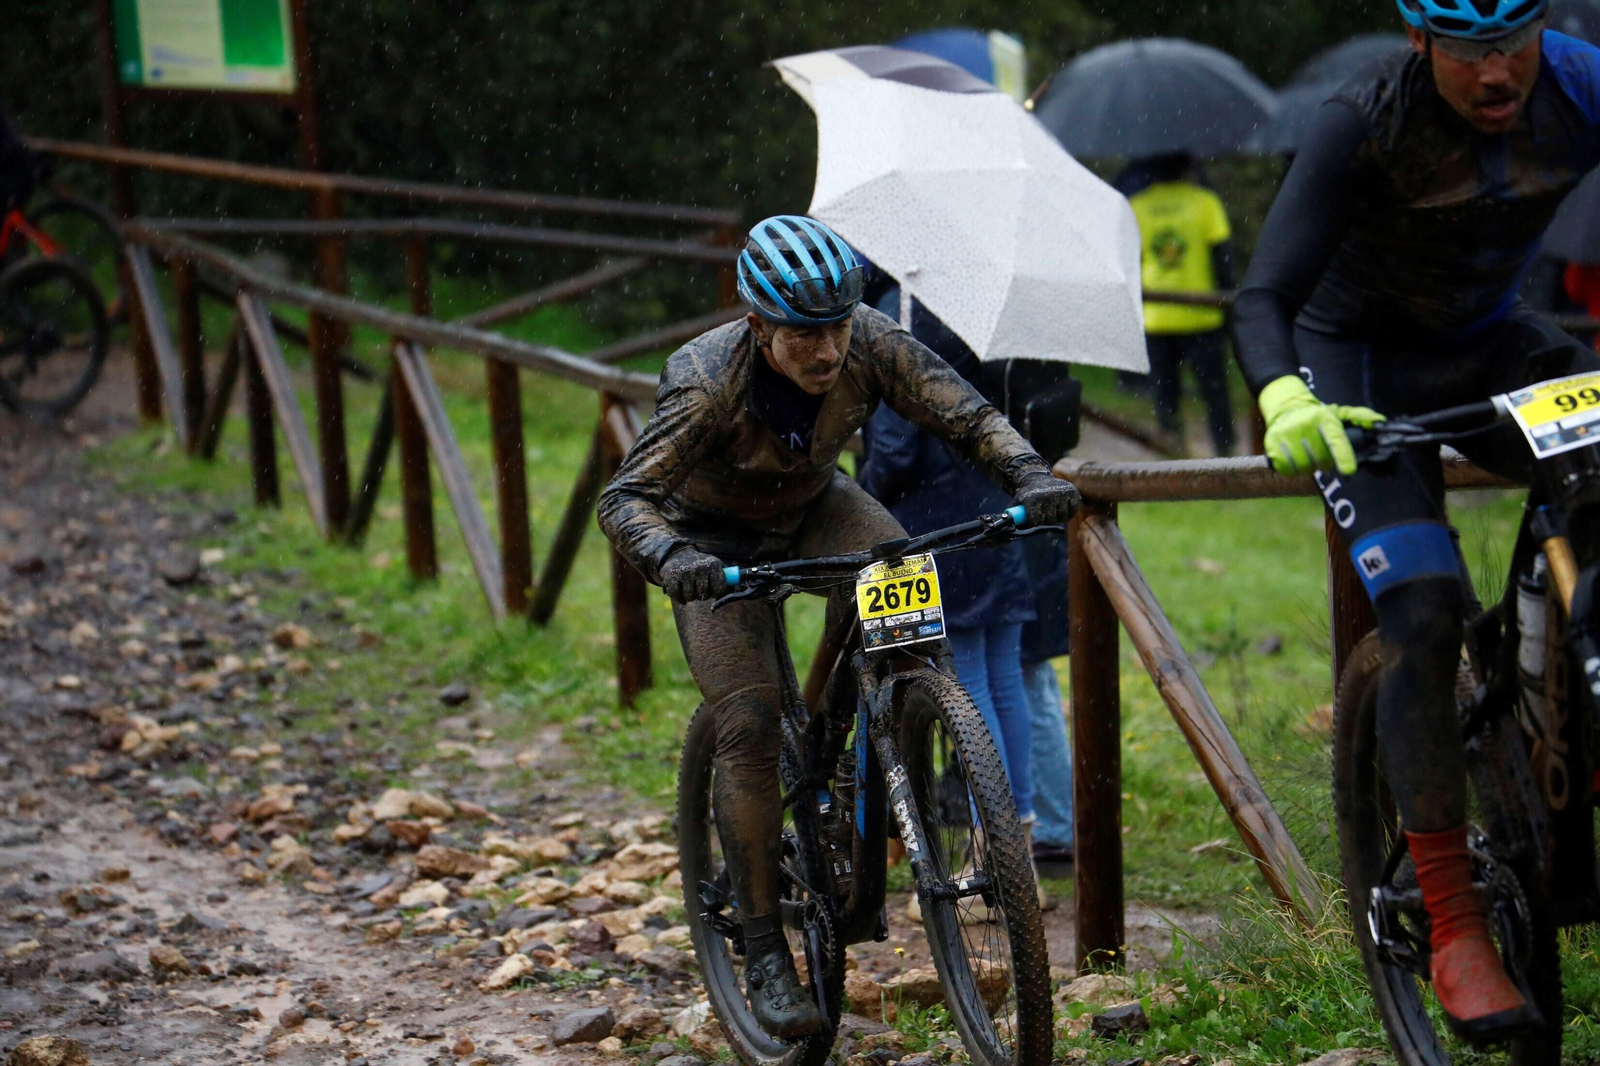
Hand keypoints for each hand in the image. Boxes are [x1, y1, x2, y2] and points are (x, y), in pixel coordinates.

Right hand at [659, 547, 727, 602]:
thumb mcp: (715, 567)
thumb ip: (727, 579)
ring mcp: (684, 572)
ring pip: (690, 596)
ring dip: (690, 596)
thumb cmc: (701, 565)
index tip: (714, 591)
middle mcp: (699, 567)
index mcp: (713, 565)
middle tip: (700, 588)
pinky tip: (681, 592)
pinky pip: (676, 596)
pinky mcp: (671, 576)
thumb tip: (737, 590)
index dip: (717, 592)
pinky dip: (679, 598)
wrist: (677, 554)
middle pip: (704, 595)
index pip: (719, 588)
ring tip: (690, 588)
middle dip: (702, 595)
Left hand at [1014, 471, 1080, 525]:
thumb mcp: (1017, 501)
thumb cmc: (1028, 494)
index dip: (1034, 523)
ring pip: (1062, 517)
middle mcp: (1047, 495)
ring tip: (1052, 511)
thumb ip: (1013, 514)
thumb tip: (1007, 526)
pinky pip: (1073, 510)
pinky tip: (1062, 507)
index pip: (1036, 521)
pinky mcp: (1072, 492)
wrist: (1038, 478)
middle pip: (1050, 520)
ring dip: (1058, 517)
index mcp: (1033, 499)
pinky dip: (1069, 512)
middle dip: (1046, 520)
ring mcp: (1061, 493)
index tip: (1034, 521)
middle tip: (1043, 515)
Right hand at [1258, 375, 1384, 476]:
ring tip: (1309, 458)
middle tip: (1323, 458)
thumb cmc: (1318, 415)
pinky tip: (1296, 460)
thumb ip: (1361, 418)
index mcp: (1323, 419)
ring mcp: (1286, 435)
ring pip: (1304, 466)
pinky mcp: (1272, 444)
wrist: (1286, 407)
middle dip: (1325, 463)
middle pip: (1320, 459)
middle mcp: (1304, 425)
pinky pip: (1287, 468)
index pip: (1335, 440)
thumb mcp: (1340, 412)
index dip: (1343, 456)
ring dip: (1309, 467)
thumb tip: (1380, 423)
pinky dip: (1293, 469)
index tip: (1348, 471)